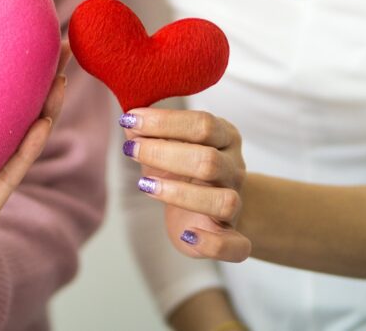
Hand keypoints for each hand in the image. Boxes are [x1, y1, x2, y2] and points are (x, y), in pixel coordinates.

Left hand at [121, 108, 250, 261]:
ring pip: (224, 201)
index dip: (164, 122)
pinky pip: (237, 246)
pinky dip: (212, 244)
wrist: (210, 210)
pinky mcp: (232, 238)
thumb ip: (148, 132)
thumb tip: (128, 119)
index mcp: (224, 138)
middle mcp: (234, 169)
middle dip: (164, 154)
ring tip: (145, 186)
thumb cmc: (183, 171)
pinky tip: (186, 235)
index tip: (130, 119)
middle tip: (130, 149)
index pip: (203, 124)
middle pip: (209, 161)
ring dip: (181, 194)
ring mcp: (237, 205)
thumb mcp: (166, 146)